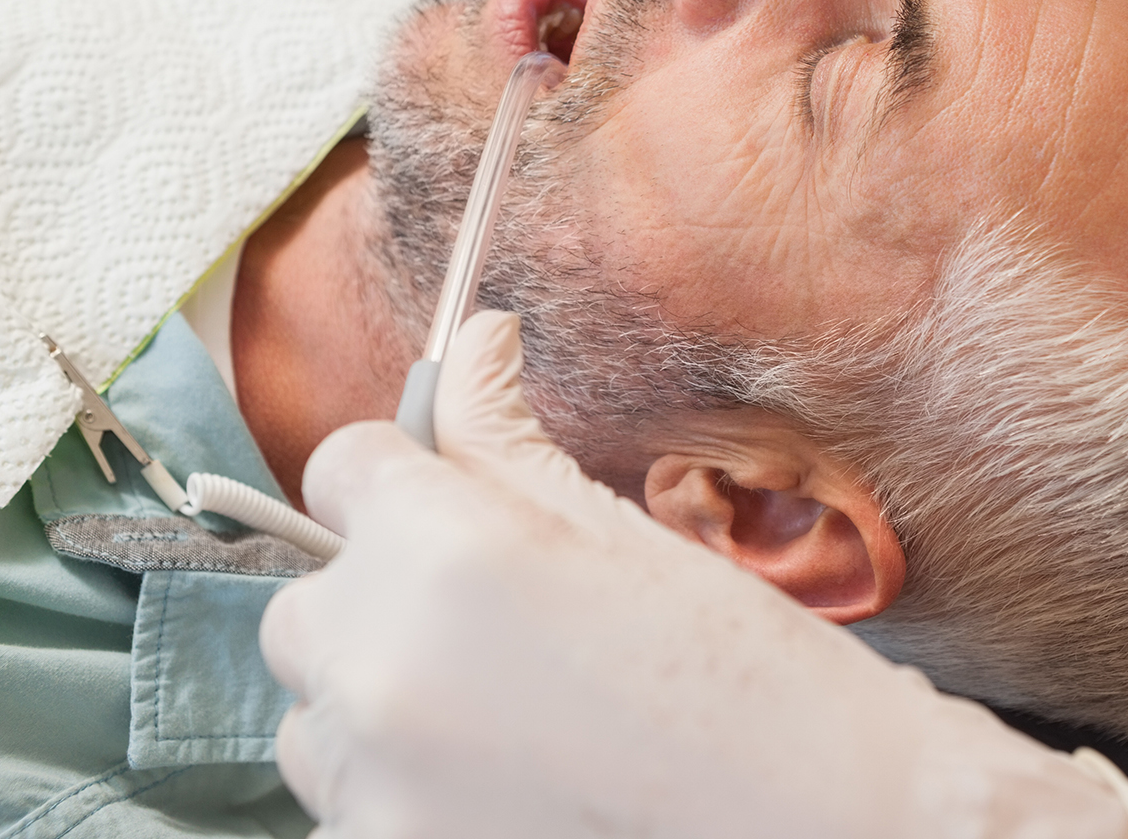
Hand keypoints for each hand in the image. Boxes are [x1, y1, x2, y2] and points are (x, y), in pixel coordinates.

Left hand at [259, 311, 1127, 838]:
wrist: (822, 831)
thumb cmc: (745, 677)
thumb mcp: (624, 535)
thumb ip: (507, 435)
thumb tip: (474, 338)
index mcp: (443, 552)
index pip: (340, 467)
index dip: (400, 475)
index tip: (443, 500)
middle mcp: (381, 665)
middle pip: (305, 604)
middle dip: (377, 600)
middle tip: (490, 628)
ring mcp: (373, 786)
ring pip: (313, 721)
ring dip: (377, 707)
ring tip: (504, 723)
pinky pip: (346, 812)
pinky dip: (400, 798)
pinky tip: (507, 793)